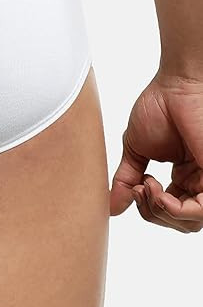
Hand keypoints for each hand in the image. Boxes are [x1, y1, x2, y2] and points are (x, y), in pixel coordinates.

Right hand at [110, 71, 202, 232]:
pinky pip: (200, 211)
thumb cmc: (160, 105)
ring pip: (190, 221)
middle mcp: (199, 181)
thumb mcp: (135, 150)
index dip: (147, 208)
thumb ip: (125, 179)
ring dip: (161, 211)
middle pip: (179, 222)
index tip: (134, 186)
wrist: (176, 85)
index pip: (168, 211)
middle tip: (138, 188)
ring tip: (146, 187)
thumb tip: (112, 207)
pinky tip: (157, 192)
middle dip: (153, 213)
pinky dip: (174, 209)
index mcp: (184, 177)